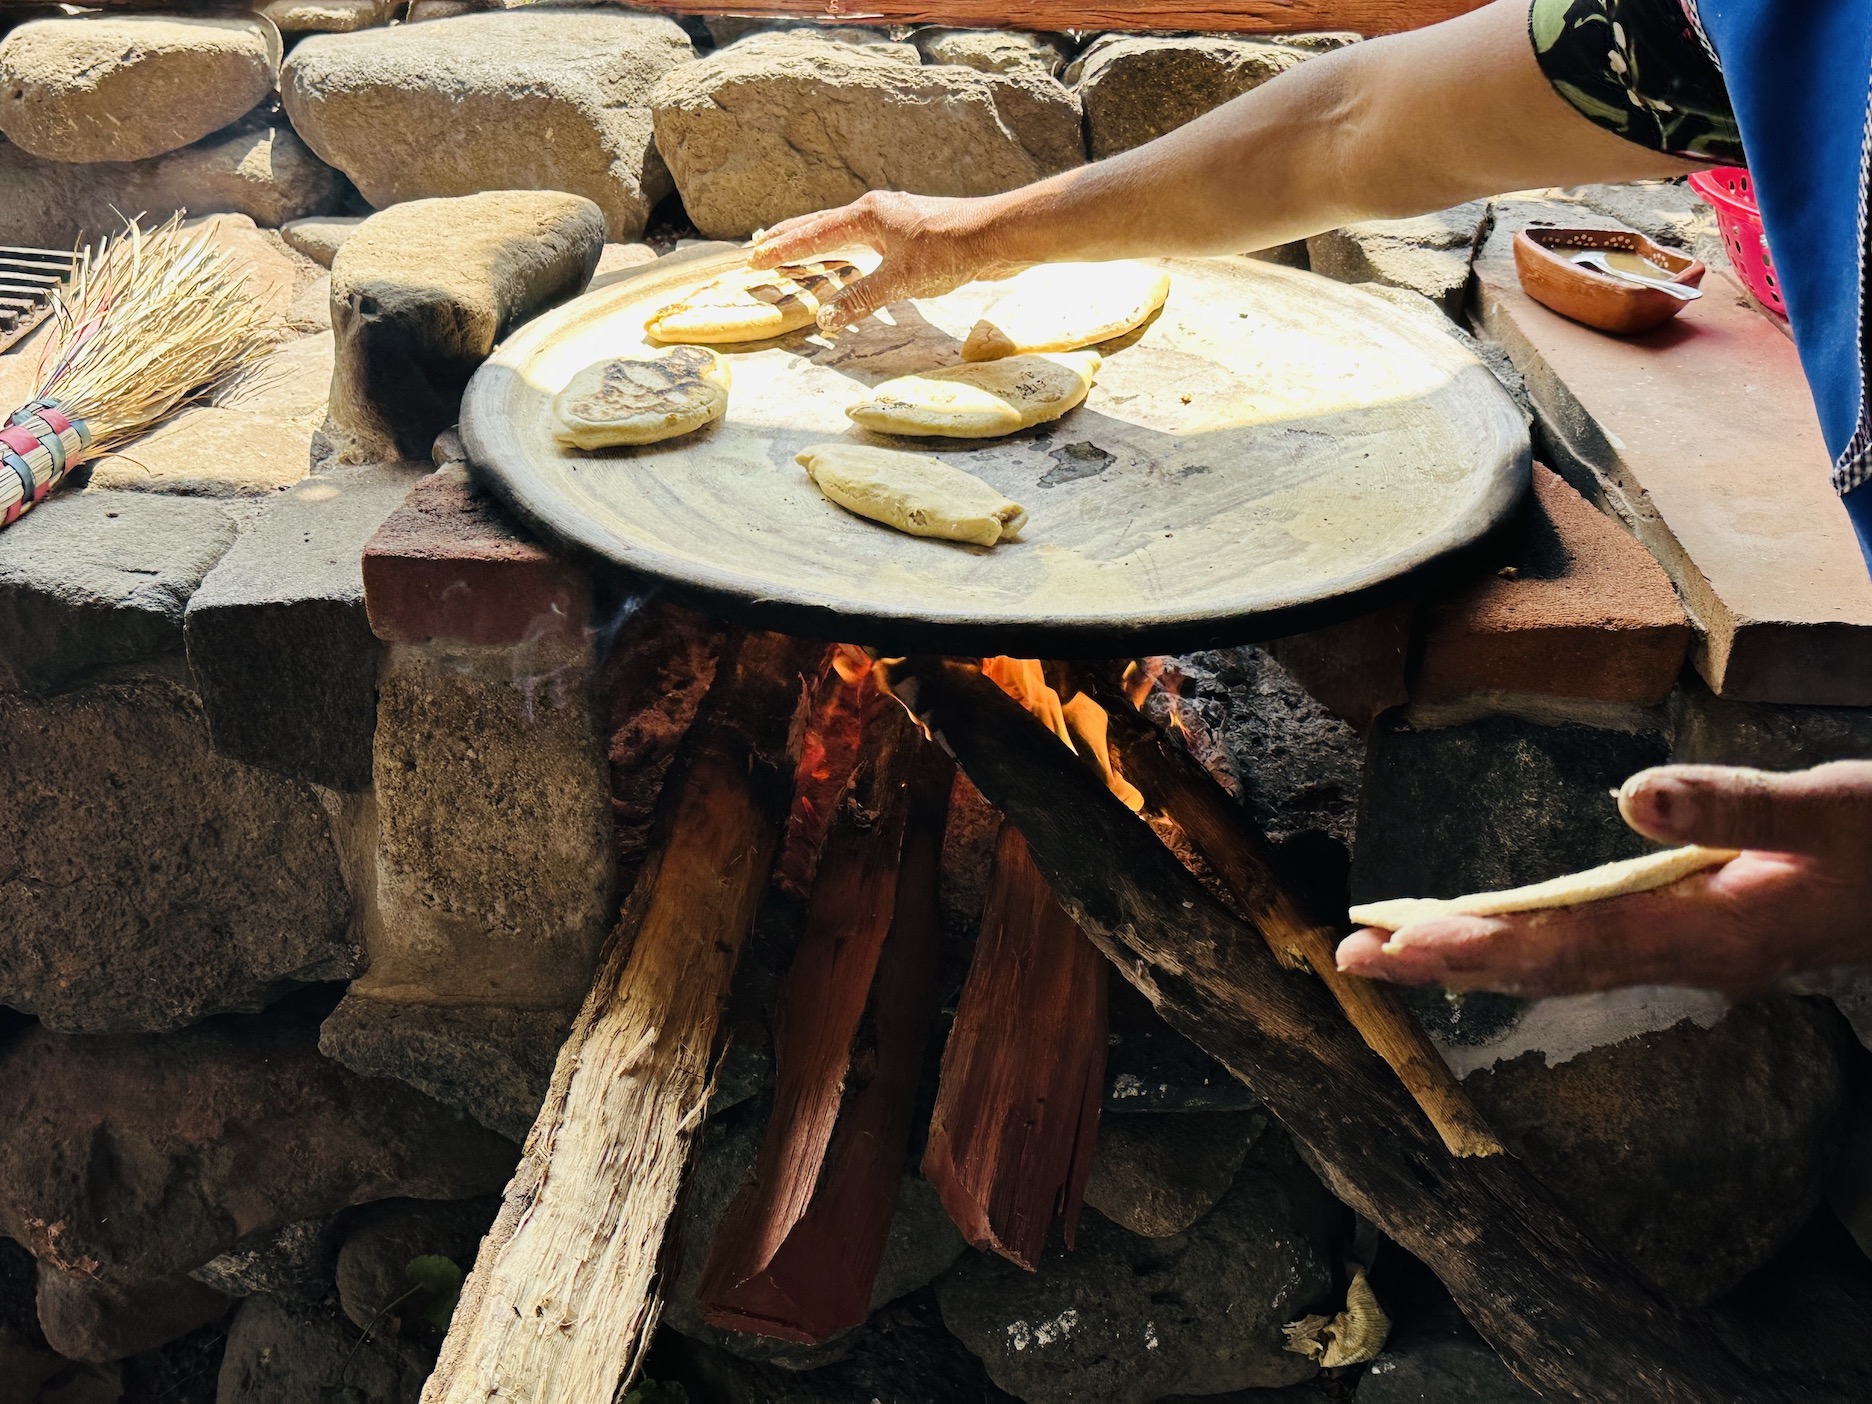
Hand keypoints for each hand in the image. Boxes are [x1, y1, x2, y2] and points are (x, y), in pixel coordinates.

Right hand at [749, 190, 1028, 331]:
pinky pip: (866, 244)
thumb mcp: (900, 281)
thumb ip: (860, 299)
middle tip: (761, 248)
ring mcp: (894, 221)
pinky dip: (847, 254)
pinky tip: (850, 265)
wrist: (997, 237)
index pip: (814, 233)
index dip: (784, 249)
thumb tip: (824, 319)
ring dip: (818, 245)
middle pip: (823, 225)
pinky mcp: (910, 234)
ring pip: (844, 233)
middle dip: (791, 238)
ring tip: (796, 254)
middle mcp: (876, 212)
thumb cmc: (950, 251)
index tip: (756, 259)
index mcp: (867, 216)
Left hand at [1335, 761, 1871, 999]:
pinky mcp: (1698, 938)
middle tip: (1353, 956)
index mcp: (1708, 932)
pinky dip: (1525, 946)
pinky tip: (1489, 940)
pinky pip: (1589, 951)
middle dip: (1447, 962)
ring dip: (1475, 957)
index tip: (1398, 945)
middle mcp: (1687, 956)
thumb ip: (1736, 805)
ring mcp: (1692, 954)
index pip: (1566, 946)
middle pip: (1545, 967)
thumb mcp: (1833, 809)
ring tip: (1392, 949)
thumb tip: (1630, 796)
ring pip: (1561, 965)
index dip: (1477, 947)